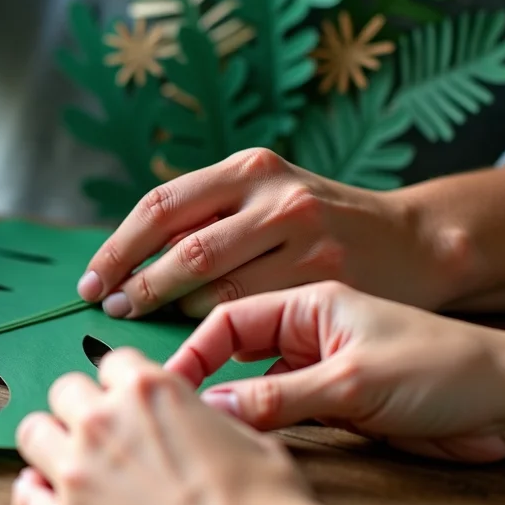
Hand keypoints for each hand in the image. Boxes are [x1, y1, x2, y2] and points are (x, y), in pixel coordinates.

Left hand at [13, 348, 321, 504]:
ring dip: (51, 445)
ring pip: (32, 434)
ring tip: (71, 468)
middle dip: (81, 410)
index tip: (129, 405)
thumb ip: (205, 420)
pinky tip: (48, 500)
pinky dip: (33, 495)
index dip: (122, 386)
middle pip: (64, 391)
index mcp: (149, 391)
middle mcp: (103, 423)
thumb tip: (198, 420)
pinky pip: (23, 497)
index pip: (113, 363)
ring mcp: (76, 475)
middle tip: (102, 440)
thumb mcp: (248, 439)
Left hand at [76, 148, 466, 318]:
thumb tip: (127, 262)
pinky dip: (216, 326)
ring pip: (215, 285)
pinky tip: (199, 335)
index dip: (118, 247)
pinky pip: (252, 310)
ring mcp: (303, 235)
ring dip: (171, 310)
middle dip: (137, 284)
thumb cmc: (318, 224)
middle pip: (182, 247)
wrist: (413, 241)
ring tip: (143, 323)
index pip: (161, 205)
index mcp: (248, 168)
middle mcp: (274, 195)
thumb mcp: (265, 197)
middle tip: (110, 309)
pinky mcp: (324, 276)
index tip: (92, 279)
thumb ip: (208, 217)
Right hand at [166, 281, 504, 461]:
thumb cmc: (441, 371)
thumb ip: (276, 397)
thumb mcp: (352, 387)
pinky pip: (283, 407)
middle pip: (232, 348)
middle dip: (204, 374)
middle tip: (172, 410)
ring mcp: (320, 361)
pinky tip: (257, 444)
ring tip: (209, 431)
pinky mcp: (334, 395)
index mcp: (309, 302)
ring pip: (255, 383)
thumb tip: (211, 408)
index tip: (170, 389)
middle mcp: (308, 327)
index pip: (227, 319)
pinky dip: (268, 424)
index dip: (194, 353)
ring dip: (237, 405)